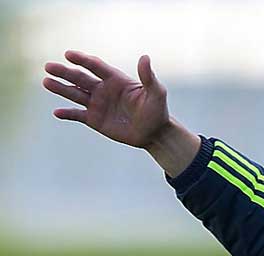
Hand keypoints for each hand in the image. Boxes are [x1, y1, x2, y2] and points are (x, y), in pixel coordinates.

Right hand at [43, 50, 169, 148]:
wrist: (154, 133)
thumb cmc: (157, 111)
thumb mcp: (156, 94)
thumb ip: (148, 77)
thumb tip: (145, 57)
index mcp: (116, 80)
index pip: (96, 66)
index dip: (82, 60)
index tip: (68, 54)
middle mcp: (103, 89)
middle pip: (80, 78)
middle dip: (65, 72)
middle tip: (49, 66)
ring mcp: (97, 104)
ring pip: (75, 93)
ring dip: (60, 88)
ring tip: (46, 82)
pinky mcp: (95, 119)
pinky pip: (77, 115)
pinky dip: (67, 114)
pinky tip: (57, 113)